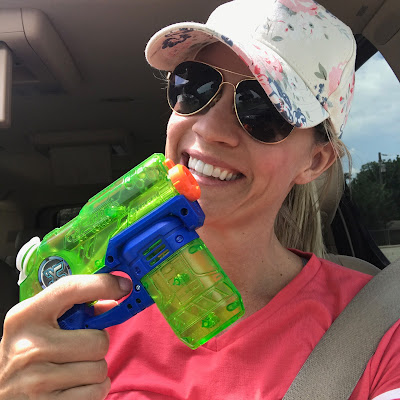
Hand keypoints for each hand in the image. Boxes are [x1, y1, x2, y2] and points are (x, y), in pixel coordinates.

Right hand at [0, 274, 131, 399]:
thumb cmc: (24, 353)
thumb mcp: (39, 323)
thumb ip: (73, 308)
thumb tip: (113, 302)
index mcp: (26, 317)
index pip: (70, 289)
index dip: (103, 284)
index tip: (123, 286)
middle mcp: (30, 347)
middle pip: (98, 340)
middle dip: (97, 344)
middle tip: (80, 348)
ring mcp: (37, 380)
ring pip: (100, 368)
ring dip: (94, 369)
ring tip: (73, 368)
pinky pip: (96, 392)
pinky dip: (93, 390)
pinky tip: (73, 386)